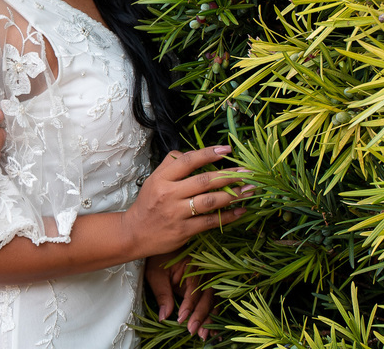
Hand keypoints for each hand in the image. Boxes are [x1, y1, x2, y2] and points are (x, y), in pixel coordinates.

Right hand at [119, 145, 251, 257]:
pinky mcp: (183, 231)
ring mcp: (176, 213)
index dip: (208, 154)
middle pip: (204, 181)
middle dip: (229, 175)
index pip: (187, 161)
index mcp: (162, 179)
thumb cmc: (148, 204)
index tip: (226, 149)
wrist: (134, 233)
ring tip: (249, 190)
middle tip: (248, 172)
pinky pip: (210, 221)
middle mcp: (169, 194)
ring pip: (210, 201)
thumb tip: (191, 152)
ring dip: (233, 195)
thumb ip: (170, 165)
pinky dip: (227, 216)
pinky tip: (241, 211)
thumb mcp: (153, 180)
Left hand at [146, 254, 217, 339]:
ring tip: (205, 335)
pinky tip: (213, 330)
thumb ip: (162, 294)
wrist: (161, 246)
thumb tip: (165, 317)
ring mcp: (207, 279)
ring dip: (210, 318)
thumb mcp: (156, 274)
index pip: (194, 289)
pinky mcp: (206, 286)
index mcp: (193, 266)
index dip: (189, 306)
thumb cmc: (157, 259)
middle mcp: (204, 272)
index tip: (181, 319)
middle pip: (207, 296)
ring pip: (213, 301)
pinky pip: (212, 301)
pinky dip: (212, 315)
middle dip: (201, 316)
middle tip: (193, 331)